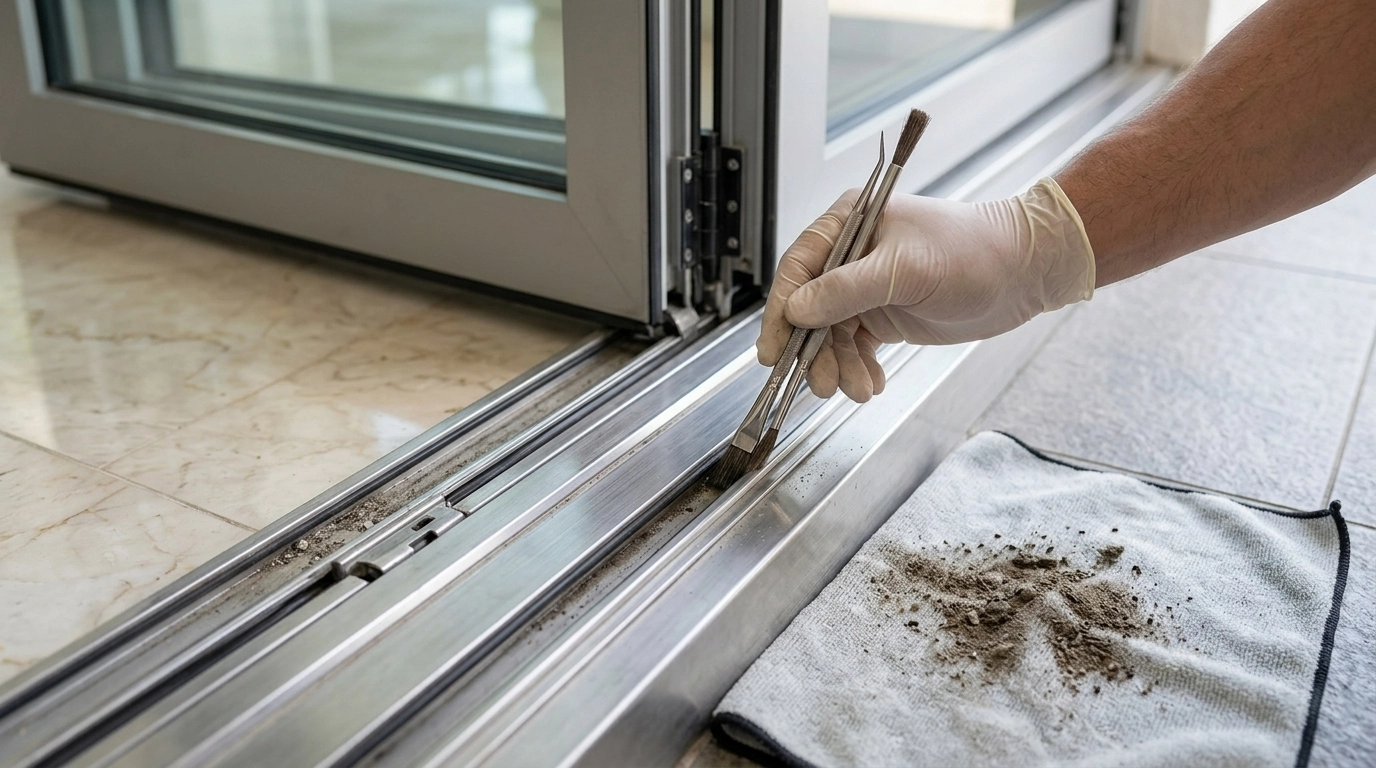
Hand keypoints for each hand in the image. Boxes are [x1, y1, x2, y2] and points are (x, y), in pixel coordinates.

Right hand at [755, 178, 1094, 401]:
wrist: (1024, 272)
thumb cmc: (973, 252)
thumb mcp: (904, 270)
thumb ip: (846, 290)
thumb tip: (797, 311)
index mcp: (850, 223)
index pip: (799, 268)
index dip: (782, 311)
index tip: (773, 349)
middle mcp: (852, 255)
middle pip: (810, 308)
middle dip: (813, 349)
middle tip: (819, 383)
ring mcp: (868, 287)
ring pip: (832, 334)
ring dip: (839, 366)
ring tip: (855, 389)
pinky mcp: (885, 314)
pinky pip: (856, 347)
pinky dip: (859, 369)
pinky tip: (870, 384)